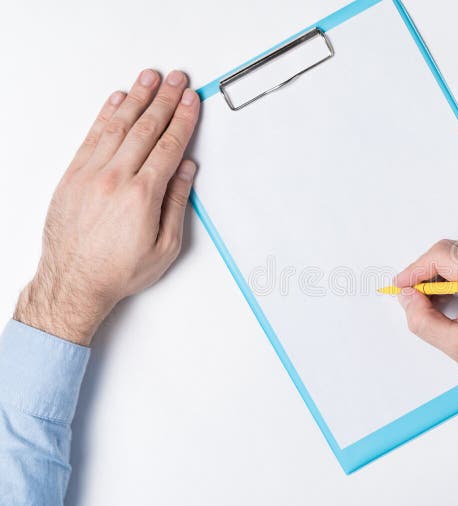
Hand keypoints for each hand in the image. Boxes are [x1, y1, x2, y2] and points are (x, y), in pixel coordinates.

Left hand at [13, 69, 199, 345]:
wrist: (73, 282)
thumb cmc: (118, 270)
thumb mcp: (165, 247)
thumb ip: (177, 203)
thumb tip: (186, 170)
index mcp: (141, 196)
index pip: (169, 146)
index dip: (183, 120)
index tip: (191, 101)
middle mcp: (114, 179)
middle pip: (146, 128)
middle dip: (165, 100)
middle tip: (177, 80)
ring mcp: (90, 174)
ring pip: (117, 125)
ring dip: (136, 97)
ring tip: (150, 78)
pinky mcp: (73, 176)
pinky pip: (91, 136)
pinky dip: (106, 115)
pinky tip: (117, 100)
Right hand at [395, 239, 457, 407]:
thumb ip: (424, 321)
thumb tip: (407, 299)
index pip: (443, 256)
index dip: (415, 269)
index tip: (402, 285)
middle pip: (450, 251)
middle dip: (425, 272)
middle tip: (414, 297)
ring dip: (439, 274)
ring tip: (432, 302)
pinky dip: (454, 276)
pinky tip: (450, 299)